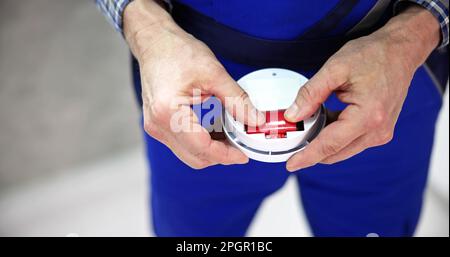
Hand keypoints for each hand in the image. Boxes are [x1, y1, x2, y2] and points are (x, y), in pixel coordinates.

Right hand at [124, 0, 264, 168]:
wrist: (154, 41)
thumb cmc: (177, 51)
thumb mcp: (214, 73)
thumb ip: (237, 100)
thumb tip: (256, 120)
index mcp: (168, 112)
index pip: (202, 148)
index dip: (226, 155)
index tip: (244, 155)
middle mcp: (157, 124)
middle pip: (194, 157)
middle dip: (220, 156)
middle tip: (241, 146)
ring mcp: (154, 126)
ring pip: (188, 154)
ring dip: (210, 151)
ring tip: (231, 138)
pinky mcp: (157, 124)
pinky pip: (181, 144)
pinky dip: (200, 143)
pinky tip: (216, 132)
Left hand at [284, 6, 440, 170]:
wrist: (400, 51)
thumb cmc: (373, 55)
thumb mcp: (335, 69)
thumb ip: (311, 94)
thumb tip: (293, 115)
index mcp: (368, 117)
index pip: (330, 144)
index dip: (307, 156)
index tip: (291, 165)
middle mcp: (378, 131)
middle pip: (335, 152)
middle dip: (312, 150)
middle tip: (292, 140)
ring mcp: (381, 133)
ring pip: (343, 150)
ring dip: (323, 142)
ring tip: (308, 124)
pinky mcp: (380, 131)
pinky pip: (351, 142)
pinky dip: (335, 136)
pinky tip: (325, 120)